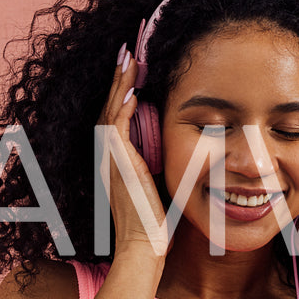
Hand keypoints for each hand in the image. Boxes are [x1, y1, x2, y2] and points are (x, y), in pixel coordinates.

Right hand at [100, 46, 167, 257]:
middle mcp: (109, 155)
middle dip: (120, 80)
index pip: (118, 117)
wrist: (144, 244)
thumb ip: (166, 167)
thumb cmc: (157, 224)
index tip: (135, 72)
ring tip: (128, 59)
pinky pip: (115, 125)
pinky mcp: (117, 161)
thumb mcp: (162, 187)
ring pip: (110, 109)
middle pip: (110, 106)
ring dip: (120, 84)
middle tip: (127, 54)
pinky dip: (121, 105)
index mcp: (118, 160)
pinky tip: (132, 89)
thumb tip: (189, 156)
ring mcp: (110, 158)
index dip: (124, 93)